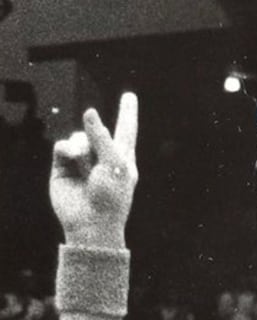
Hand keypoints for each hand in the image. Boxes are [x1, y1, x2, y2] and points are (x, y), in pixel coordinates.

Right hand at [50, 92, 138, 247]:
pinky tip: (70, 157)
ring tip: (85, 165)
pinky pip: (63, 145)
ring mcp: (83, 161)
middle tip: (99, 163)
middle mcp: (103, 157)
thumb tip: (90, 112)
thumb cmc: (110, 197)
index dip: (128, 112)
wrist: (90, 223)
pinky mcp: (63, 166)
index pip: (127, 130)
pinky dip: (67, 148)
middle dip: (96, 137)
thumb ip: (102, 136)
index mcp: (123, 159)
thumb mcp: (114, 164)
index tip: (130, 96)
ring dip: (81, 145)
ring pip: (79, 136)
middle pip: (97, 131)